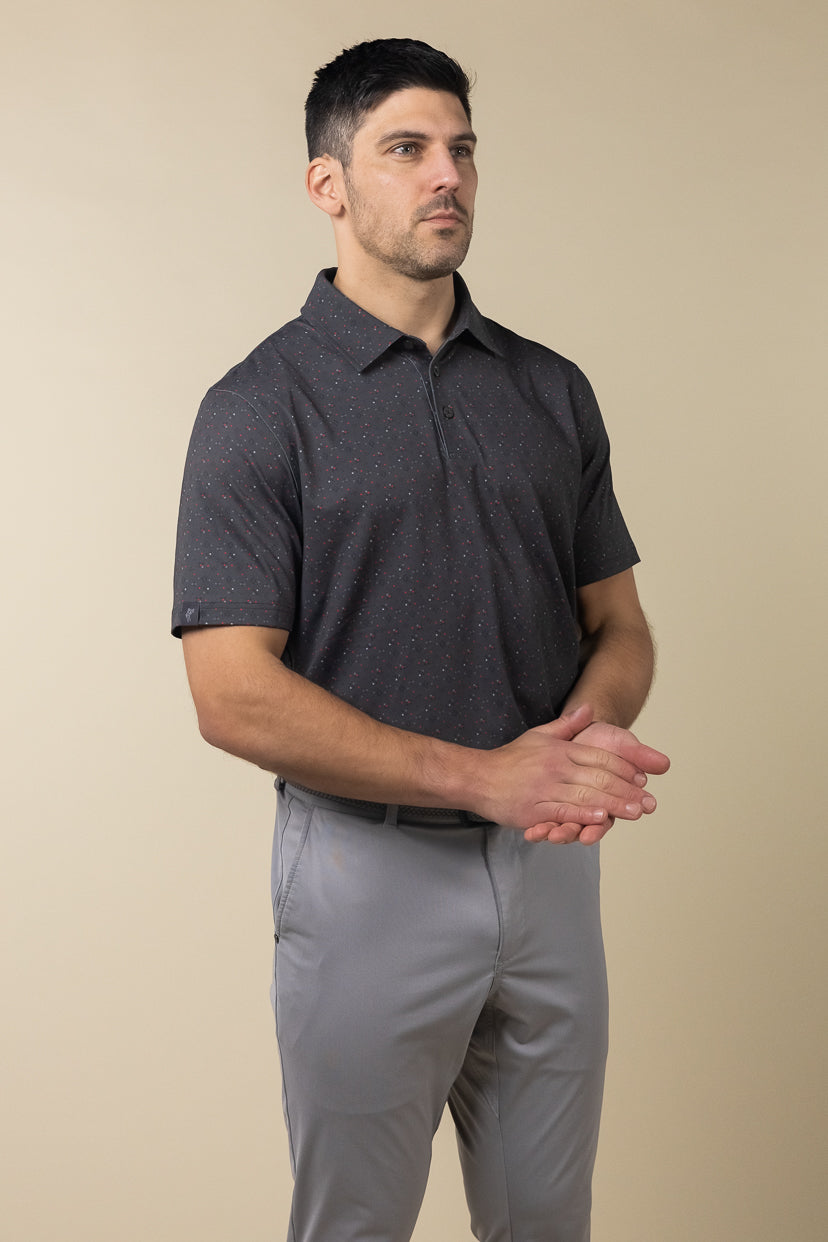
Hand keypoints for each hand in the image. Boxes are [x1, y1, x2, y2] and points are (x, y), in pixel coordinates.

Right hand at [476, 704, 663, 837]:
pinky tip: (600, 819)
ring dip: (614, 805)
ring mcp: (544, 788)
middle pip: (598, 778)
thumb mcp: (540, 735)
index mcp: (560, 750)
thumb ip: (567, 725)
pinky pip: (562, 811)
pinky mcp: (534, 809)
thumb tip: (589, 709)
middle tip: (648, 801)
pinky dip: (583, 815)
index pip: (600, 757)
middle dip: (626, 790)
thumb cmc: (510, 759)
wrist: (477, 776)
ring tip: (635, 812)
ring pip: (586, 796)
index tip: (642, 779)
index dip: (624, 768)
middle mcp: (556, 767)